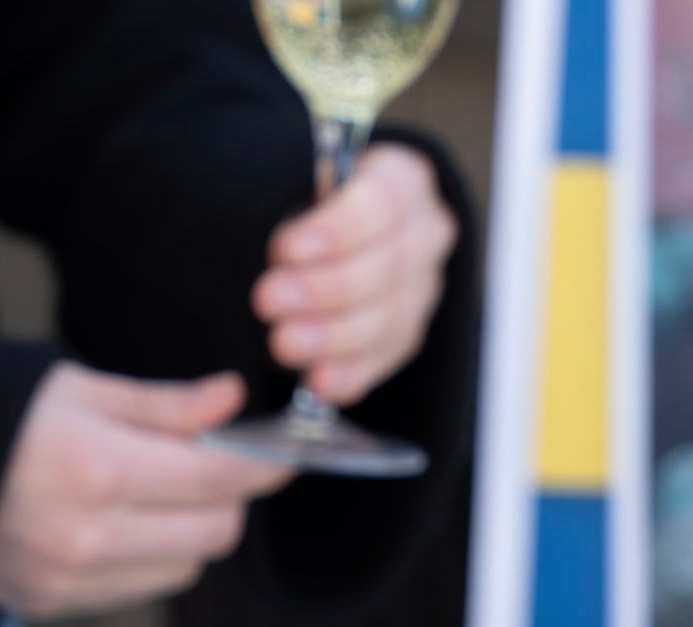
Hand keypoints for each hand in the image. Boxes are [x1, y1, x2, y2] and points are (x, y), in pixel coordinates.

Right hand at [0, 365, 287, 618]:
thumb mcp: (69, 386)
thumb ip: (161, 406)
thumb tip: (230, 403)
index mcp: (95, 470)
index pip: (218, 482)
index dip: (262, 467)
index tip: (283, 452)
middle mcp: (86, 537)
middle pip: (213, 535)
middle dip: (228, 500)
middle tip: (217, 464)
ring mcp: (67, 579)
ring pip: (182, 569)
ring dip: (189, 531)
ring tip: (158, 488)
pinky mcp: (49, 604)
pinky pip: (136, 588)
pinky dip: (147, 556)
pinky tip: (119, 518)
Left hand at [253, 144, 457, 406]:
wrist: (335, 231)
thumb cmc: (310, 197)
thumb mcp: (302, 179)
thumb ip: (295, 204)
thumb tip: (274, 251)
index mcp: (404, 180)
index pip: (383, 204)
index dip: (335, 231)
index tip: (284, 249)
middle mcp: (425, 238)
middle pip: (386, 269)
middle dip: (322, 290)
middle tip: (267, 300)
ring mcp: (421, 292)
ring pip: (387, 322)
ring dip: (330, 337)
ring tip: (281, 343)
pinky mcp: (406, 338)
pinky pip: (383, 362)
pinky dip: (348, 374)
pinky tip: (317, 381)